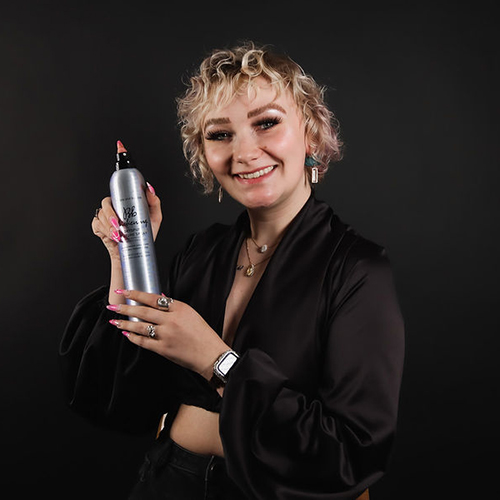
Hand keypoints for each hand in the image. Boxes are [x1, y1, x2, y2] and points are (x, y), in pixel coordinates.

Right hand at [91, 183, 161, 260]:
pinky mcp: (99, 227)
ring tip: (119, 235)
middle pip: (106, 203)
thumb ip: (154, 202)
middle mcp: (113, 208)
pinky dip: (105, 231)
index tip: (123, 206)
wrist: (136, 252)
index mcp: (124, 203)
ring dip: (109, 225)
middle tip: (118, 224)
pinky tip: (113, 237)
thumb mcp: (154, 217)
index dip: (117, 195)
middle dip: (110, 213)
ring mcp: (105, 217)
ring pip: (101, 214)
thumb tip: (149, 189)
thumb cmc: (144, 234)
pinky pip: (97, 224)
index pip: (117, 193)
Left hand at [107, 290, 228, 380]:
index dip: (136, 294)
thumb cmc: (203, 334)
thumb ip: (174, 306)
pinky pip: (143, 342)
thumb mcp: (191, 314)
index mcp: (179, 308)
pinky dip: (133, 338)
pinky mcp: (163, 349)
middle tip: (112, 306)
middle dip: (125, 308)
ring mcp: (166, 335)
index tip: (124, 291)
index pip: (152, 298)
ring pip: (140, 326)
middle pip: (142, 311)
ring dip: (125, 323)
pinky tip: (126, 334)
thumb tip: (158, 297)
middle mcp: (171, 320)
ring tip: (114, 321)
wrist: (210, 354)